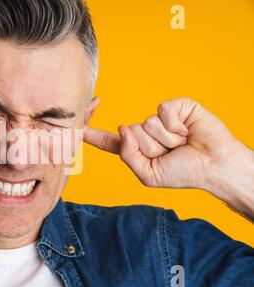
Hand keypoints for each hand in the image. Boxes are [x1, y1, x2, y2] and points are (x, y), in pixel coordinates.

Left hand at [84, 98, 253, 215]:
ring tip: (182, 144)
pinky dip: (175, 124)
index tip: (76, 128)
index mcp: (136, 150)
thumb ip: (129, 156)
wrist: (215, 166)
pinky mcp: (175, 107)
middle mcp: (145, 132)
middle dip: (151, 146)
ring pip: (147, 123)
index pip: (109, 142)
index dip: (92, 135)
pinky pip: (162, 111)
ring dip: (166, 139)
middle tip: (171, 152)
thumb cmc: (183, 173)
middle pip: (130, 133)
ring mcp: (159, 119)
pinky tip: (187, 130)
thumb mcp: (148, 175)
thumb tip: (122, 128)